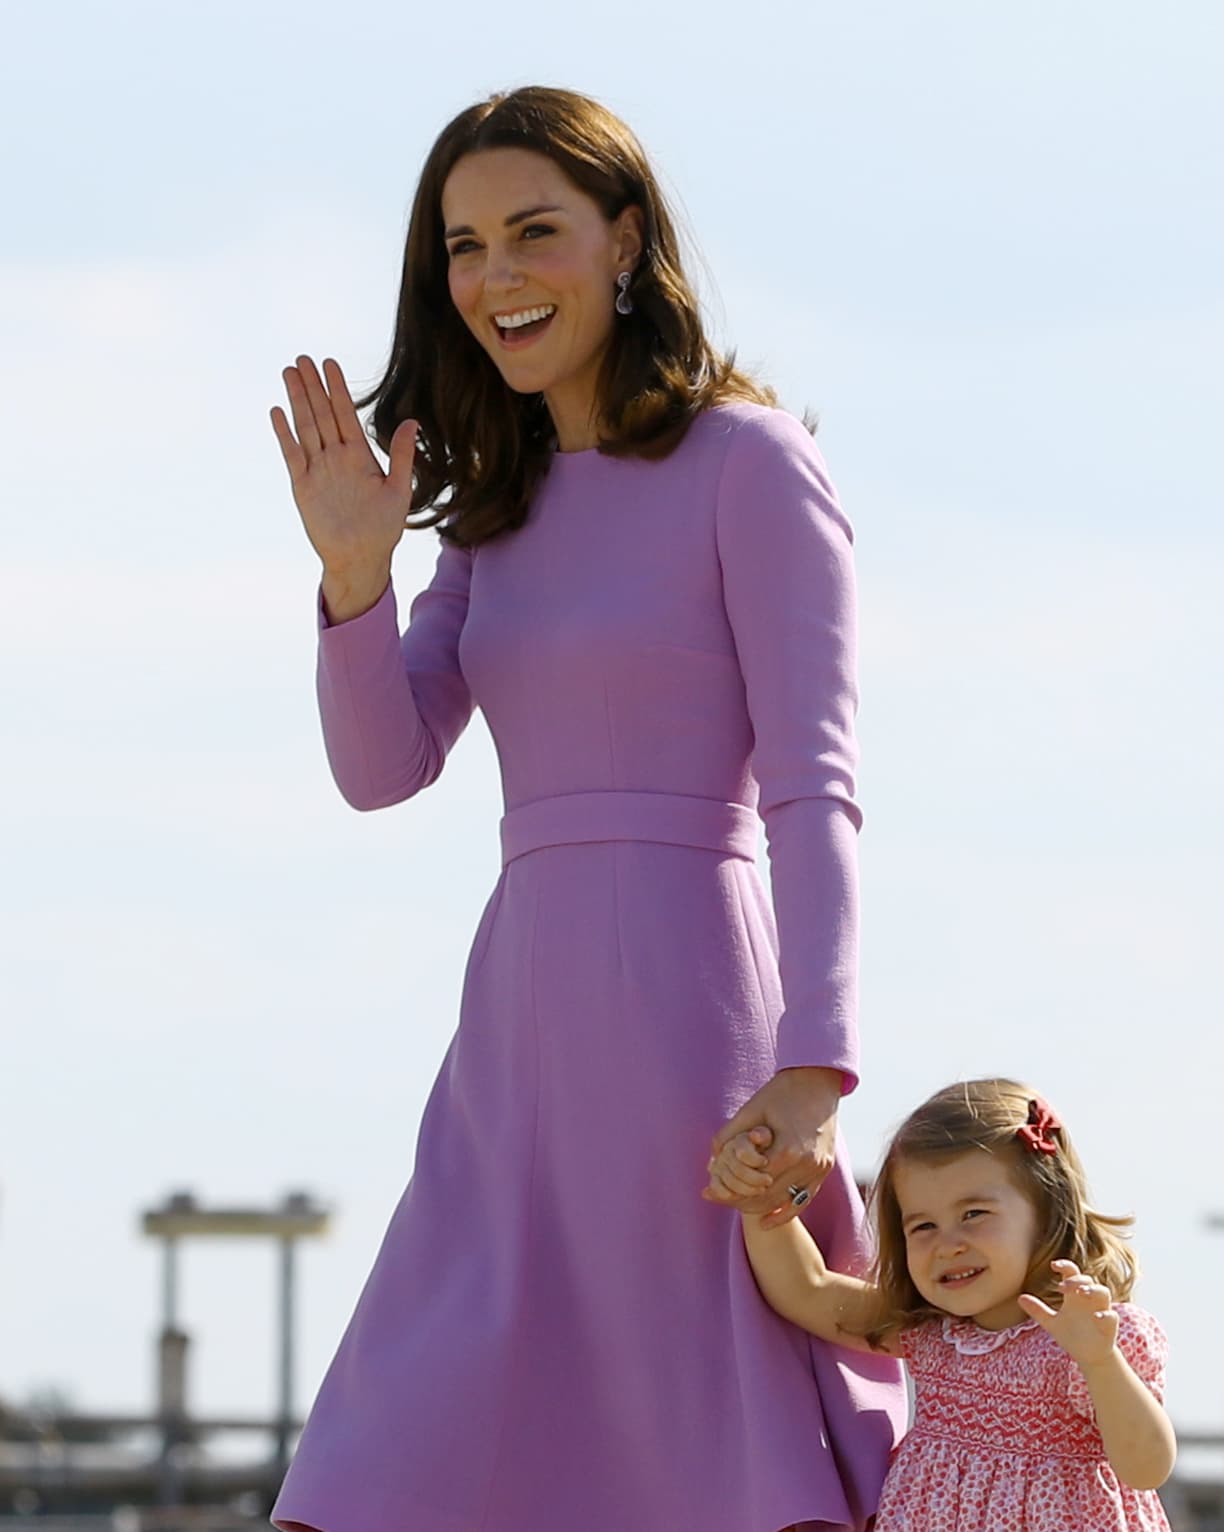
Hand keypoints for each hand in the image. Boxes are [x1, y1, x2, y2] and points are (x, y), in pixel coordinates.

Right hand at [270, 356, 416, 617]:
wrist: (361, 559)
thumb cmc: (383, 530)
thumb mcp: (399, 490)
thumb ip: (401, 456)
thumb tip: (412, 421)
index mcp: (360, 456)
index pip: (346, 414)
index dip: (338, 389)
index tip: (330, 364)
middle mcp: (336, 458)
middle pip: (322, 414)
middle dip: (313, 386)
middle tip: (303, 358)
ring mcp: (318, 470)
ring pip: (305, 427)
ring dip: (297, 400)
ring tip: (289, 373)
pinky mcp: (302, 486)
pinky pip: (292, 455)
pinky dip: (284, 434)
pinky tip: (277, 411)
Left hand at [702, 1066, 841, 1227]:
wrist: (818, 1080)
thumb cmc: (782, 1092)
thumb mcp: (751, 1110)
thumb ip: (730, 1136)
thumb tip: (711, 1159)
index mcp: (787, 1150)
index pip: (753, 1183)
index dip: (731, 1189)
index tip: (714, 1192)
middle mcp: (807, 1164)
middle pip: (768, 1196)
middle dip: (742, 1201)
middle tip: (721, 1201)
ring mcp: (819, 1169)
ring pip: (784, 1202)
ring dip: (761, 1207)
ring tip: (738, 1207)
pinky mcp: (825, 1170)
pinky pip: (804, 1200)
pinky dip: (785, 1212)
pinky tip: (767, 1222)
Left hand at [1018, 1260, 1119, 1367]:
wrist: (1088, 1357)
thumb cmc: (1071, 1335)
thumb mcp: (1051, 1323)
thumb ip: (1038, 1311)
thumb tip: (1019, 1298)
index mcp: (1075, 1296)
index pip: (1072, 1273)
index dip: (1065, 1266)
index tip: (1053, 1265)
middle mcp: (1089, 1300)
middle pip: (1087, 1279)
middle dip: (1076, 1279)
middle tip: (1062, 1286)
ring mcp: (1101, 1311)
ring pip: (1103, 1292)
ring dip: (1093, 1290)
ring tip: (1081, 1292)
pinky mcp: (1109, 1327)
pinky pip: (1112, 1317)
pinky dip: (1105, 1315)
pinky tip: (1096, 1316)